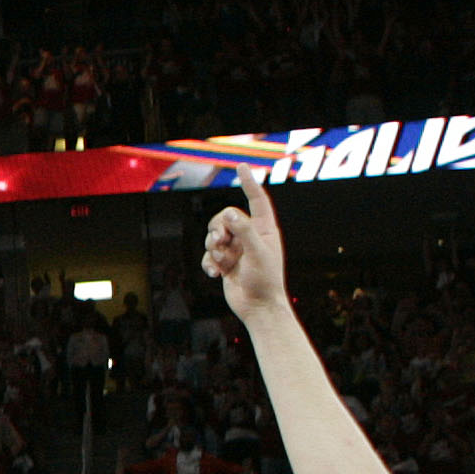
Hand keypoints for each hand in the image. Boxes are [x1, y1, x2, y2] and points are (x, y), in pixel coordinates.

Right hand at [202, 171, 287, 319]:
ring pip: (213, 236)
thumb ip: (244, 230)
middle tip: (220, 241)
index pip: (256, 200)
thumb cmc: (265, 280)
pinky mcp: (225, 263)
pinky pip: (209, 255)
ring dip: (213, 248)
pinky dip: (209, 263)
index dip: (249, 183)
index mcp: (264, 230)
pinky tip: (215, 274)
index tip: (241, 166)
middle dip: (218, 228)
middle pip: (225, 218)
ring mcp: (236, 250)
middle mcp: (250, 236)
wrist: (258, 307)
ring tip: (221, 262)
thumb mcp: (257, 252)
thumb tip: (229, 213)